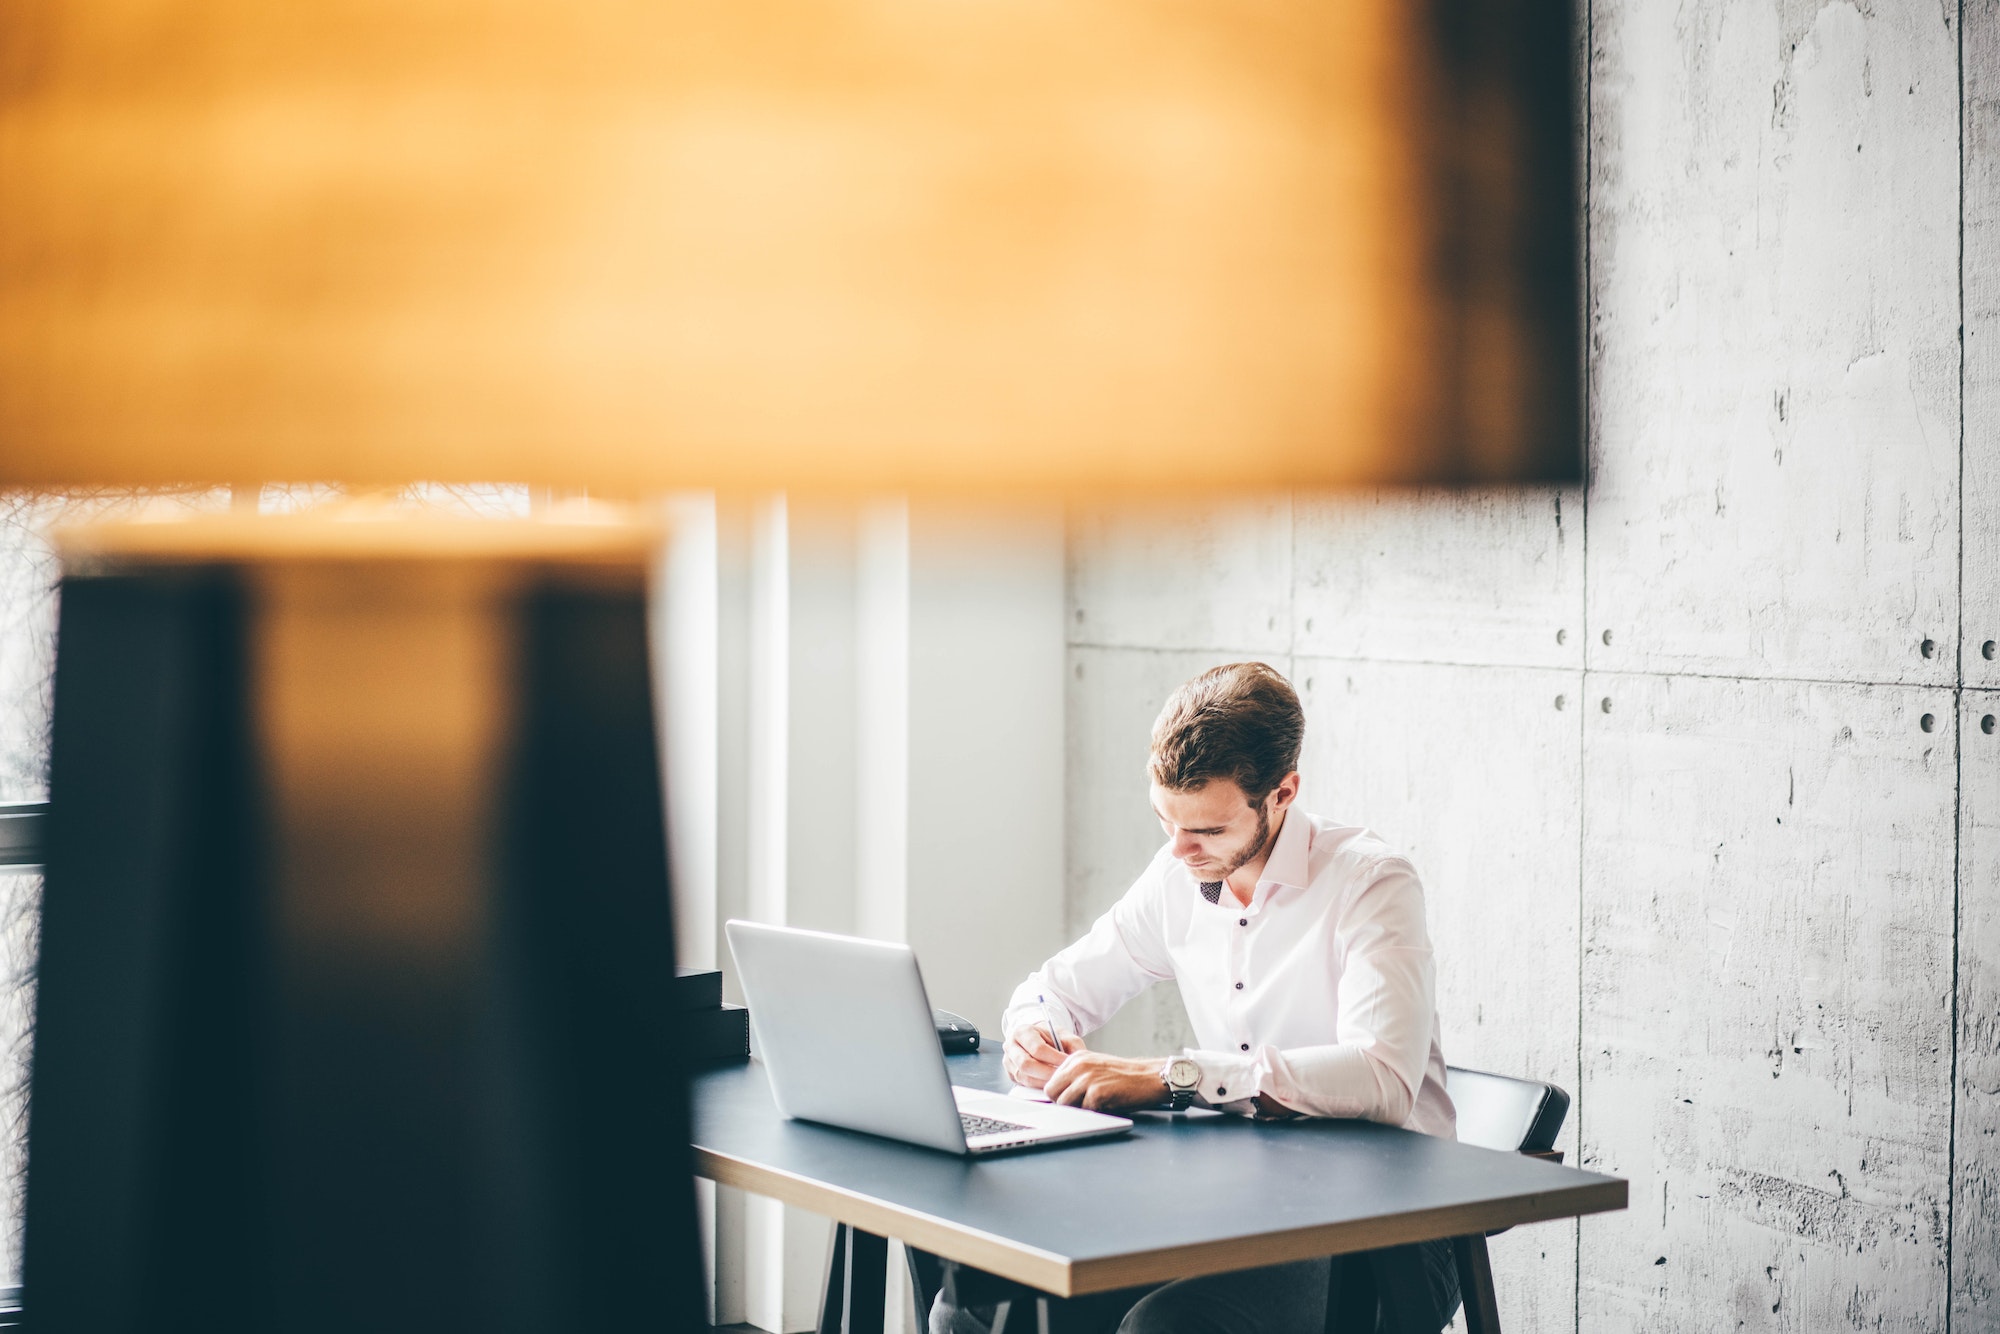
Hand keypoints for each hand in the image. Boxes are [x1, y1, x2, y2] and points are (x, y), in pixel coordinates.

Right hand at [1004, 1026, 1084, 1088]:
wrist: (1038, 1039)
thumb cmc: (1050, 1037)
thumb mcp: (1064, 1035)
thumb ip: (1074, 1046)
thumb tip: (1078, 1061)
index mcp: (1022, 1032)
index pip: (1037, 1049)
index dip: (1054, 1058)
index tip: (1067, 1063)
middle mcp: (1011, 1046)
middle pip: (1027, 1065)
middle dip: (1047, 1073)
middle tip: (1063, 1076)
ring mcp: (1009, 1061)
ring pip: (1024, 1077)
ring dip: (1043, 1082)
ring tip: (1058, 1081)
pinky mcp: (1011, 1074)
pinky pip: (1024, 1084)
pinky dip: (1038, 1086)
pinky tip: (1050, 1084)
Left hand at [1043, 1052, 1169, 1113]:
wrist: (1148, 1077)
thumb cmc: (1123, 1076)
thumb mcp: (1094, 1067)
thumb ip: (1074, 1076)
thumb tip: (1056, 1096)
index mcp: (1076, 1058)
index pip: (1051, 1082)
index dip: (1059, 1094)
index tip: (1072, 1099)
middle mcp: (1078, 1065)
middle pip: (1052, 1093)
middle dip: (1064, 1103)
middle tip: (1082, 1105)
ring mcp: (1087, 1078)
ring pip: (1064, 1104)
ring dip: (1078, 1109)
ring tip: (1096, 1103)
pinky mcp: (1097, 1093)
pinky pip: (1084, 1111)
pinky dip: (1094, 1112)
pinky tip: (1107, 1104)